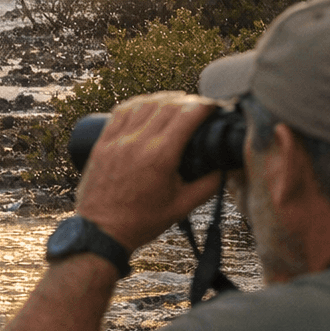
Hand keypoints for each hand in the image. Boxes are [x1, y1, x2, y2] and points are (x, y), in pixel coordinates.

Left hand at [74, 92, 224, 251]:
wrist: (102, 232)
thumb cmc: (141, 222)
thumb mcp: (182, 206)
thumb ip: (209, 186)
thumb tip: (227, 168)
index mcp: (160, 157)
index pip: (187, 115)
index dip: (205, 106)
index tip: (213, 107)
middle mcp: (138, 143)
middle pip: (168, 104)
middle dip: (188, 101)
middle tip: (198, 107)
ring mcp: (117, 141)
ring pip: (143, 104)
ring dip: (163, 99)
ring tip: (176, 103)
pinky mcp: (102, 143)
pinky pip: (120, 112)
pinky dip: (137, 103)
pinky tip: (147, 104)